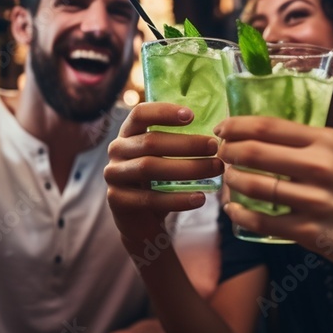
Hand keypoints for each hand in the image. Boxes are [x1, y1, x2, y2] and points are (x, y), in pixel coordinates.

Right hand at [105, 102, 223, 243]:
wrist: (139, 221)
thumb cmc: (158, 180)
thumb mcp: (164, 157)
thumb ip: (179, 141)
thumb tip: (219, 129)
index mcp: (128, 133)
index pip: (140, 114)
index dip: (164, 112)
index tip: (192, 115)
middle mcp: (117, 150)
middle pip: (150, 142)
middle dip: (186, 144)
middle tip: (215, 147)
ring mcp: (114, 175)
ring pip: (150, 167)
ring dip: (186, 168)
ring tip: (215, 170)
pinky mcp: (117, 200)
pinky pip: (150, 198)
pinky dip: (178, 199)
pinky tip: (200, 198)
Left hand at [215, 116, 332, 292]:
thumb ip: (320, 149)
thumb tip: (281, 143)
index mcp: (330, 142)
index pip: (269, 126)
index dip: (236, 126)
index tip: (222, 129)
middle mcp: (321, 166)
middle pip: (253, 151)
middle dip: (227, 153)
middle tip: (218, 157)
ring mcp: (316, 201)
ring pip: (253, 186)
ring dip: (232, 184)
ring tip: (227, 183)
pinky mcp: (312, 234)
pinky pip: (263, 221)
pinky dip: (242, 215)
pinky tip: (235, 212)